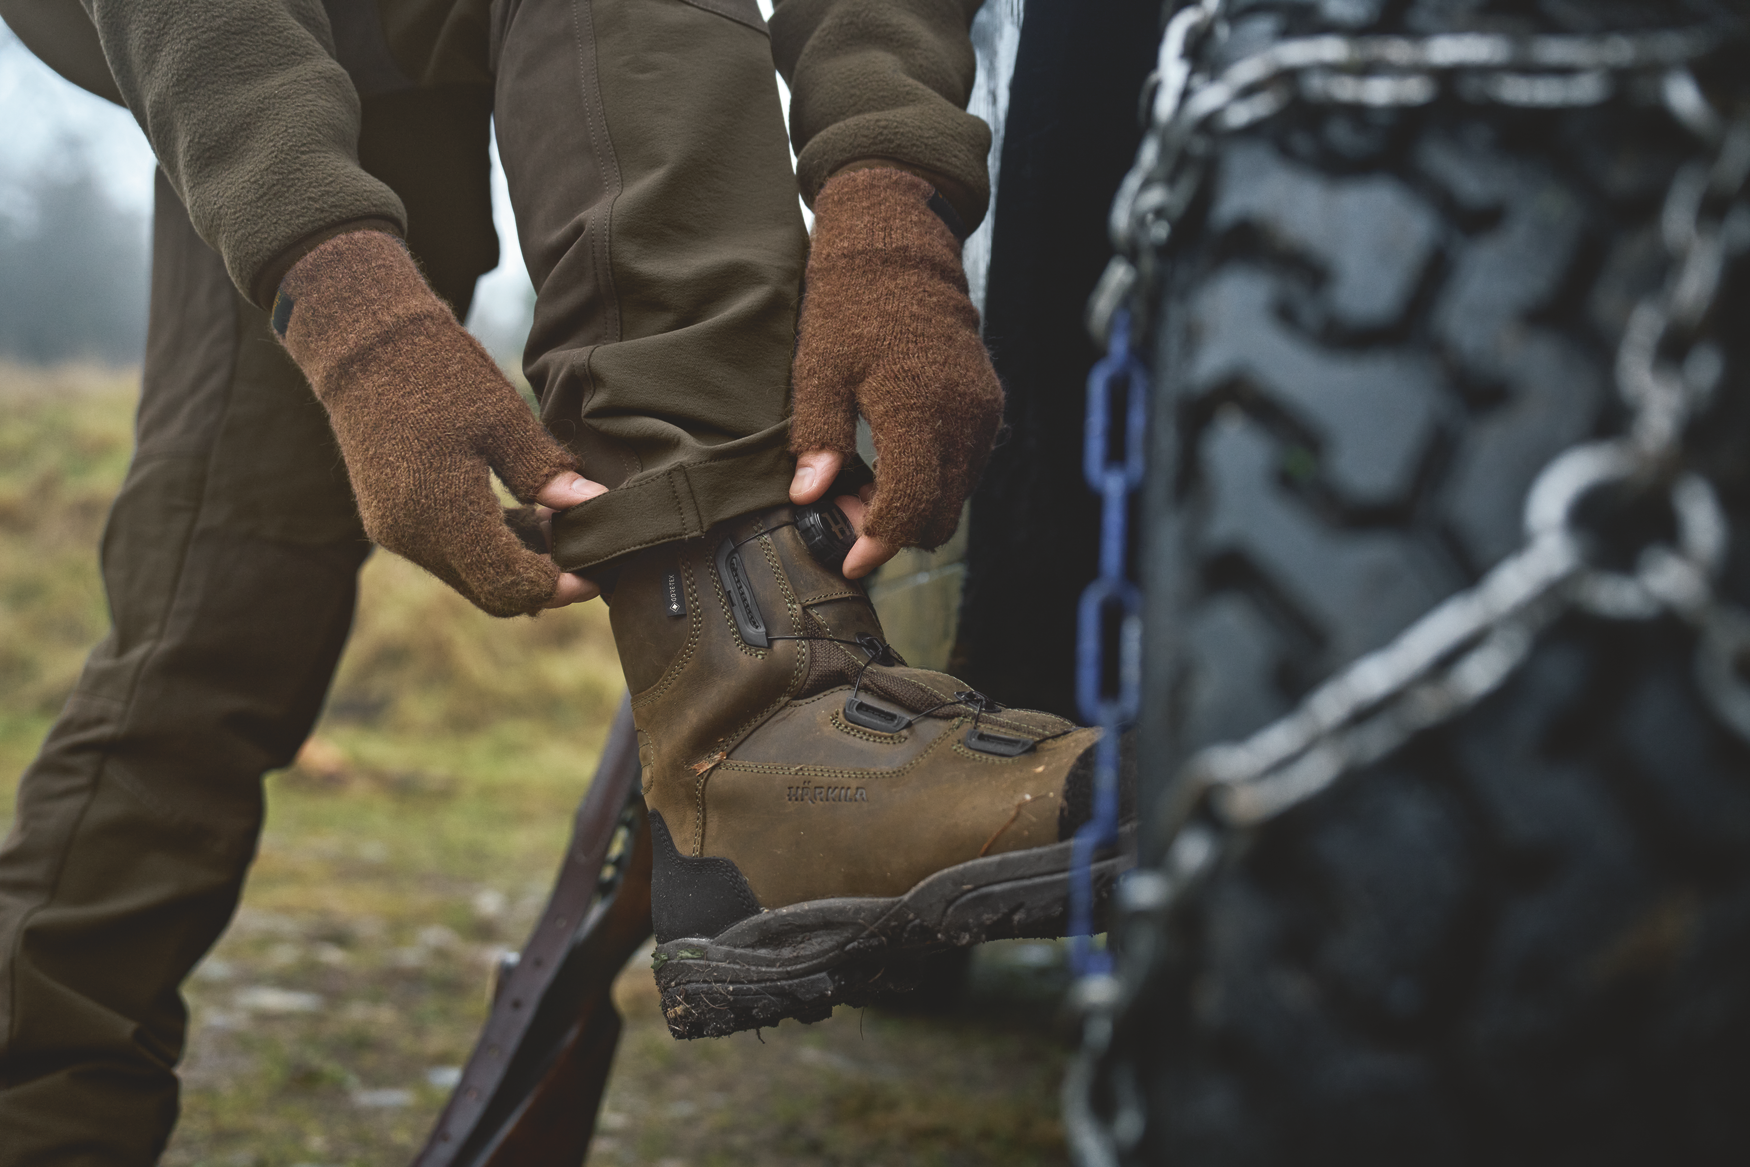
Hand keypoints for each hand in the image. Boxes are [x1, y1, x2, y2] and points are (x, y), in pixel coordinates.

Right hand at [277, 230, 597, 615]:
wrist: (363, 346)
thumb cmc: (438, 373)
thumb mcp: (503, 418)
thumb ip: (546, 472)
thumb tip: (597, 506)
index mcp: (441, 515)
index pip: (510, 584)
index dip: (560, 587)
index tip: (599, 569)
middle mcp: (412, 537)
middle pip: (492, 592)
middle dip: (543, 582)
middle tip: (588, 553)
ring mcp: (396, 532)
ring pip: (472, 576)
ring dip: (519, 563)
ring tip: (563, 526)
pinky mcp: (391, 521)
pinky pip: (451, 555)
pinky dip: (491, 546)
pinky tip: (528, 517)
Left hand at [789, 167, 1003, 557]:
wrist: (900, 253)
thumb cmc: (851, 309)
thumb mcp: (820, 370)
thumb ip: (819, 437)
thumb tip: (808, 497)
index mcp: (916, 409)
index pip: (909, 507)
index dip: (878, 544)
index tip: (849, 560)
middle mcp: (961, 418)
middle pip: (940, 515)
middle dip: (895, 531)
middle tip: (848, 515)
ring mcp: (982, 414)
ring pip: (956, 497)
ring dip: (915, 508)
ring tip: (865, 485)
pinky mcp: (988, 408)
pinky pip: (966, 468)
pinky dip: (934, 482)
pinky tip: (895, 464)